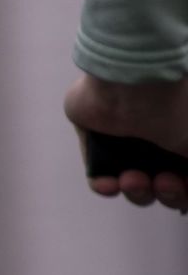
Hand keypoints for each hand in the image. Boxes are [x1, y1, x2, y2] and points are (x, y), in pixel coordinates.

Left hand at [69, 75, 187, 209]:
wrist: (137, 81)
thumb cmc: (180, 105)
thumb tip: (185, 178)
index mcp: (183, 131)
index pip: (186, 173)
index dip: (186, 189)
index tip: (185, 184)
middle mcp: (159, 135)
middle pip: (166, 184)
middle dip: (168, 192)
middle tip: (163, 181)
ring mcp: (127, 137)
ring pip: (133, 182)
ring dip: (138, 191)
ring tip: (133, 178)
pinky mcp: (95, 136)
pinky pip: (98, 172)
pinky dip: (105, 185)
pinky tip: (112, 184)